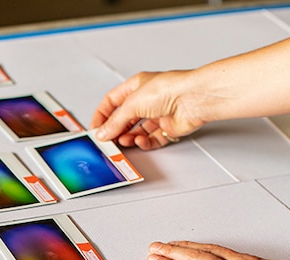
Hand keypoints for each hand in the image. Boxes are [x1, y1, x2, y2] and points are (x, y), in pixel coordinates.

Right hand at [90, 71, 205, 149]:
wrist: (193, 99)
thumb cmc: (169, 89)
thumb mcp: (132, 104)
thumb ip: (115, 121)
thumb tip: (103, 132)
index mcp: (136, 86)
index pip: (112, 101)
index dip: (102, 115)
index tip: (95, 128)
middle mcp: (147, 99)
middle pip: (125, 118)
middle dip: (115, 130)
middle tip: (107, 140)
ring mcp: (158, 113)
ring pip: (138, 130)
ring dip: (129, 137)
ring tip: (123, 142)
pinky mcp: (168, 127)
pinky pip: (152, 138)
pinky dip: (145, 142)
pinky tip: (140, 141)